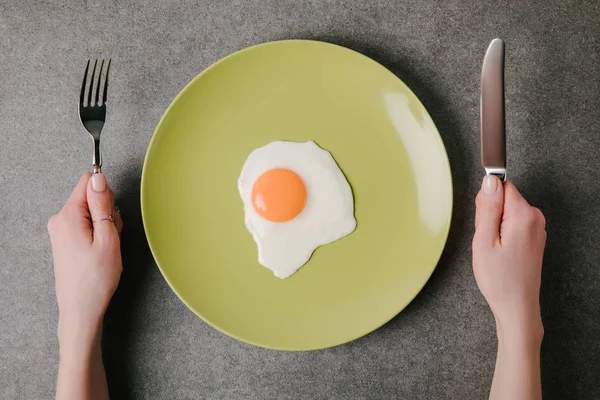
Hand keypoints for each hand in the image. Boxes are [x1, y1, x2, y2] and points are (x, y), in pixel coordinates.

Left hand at [48, 173, 122, 342]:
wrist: (81, 308)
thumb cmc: (96, 278)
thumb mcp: (107, 237)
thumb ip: (103, 204)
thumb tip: (99, 177)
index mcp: (68, 215)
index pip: (88, 182)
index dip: (107, 195)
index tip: (112, 215)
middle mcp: (59, 220)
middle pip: (90, 197)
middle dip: (107, 211)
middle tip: (111, 236)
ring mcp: (60, 230)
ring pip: (89, 211)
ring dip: (104, 224)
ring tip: (106, 247)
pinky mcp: (64, 240)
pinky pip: (85, 224)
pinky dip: (97, 233)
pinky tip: (100, 251)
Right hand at [473, 176, 545, 339]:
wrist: (516, 306)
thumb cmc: (500, 279)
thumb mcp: (483, 241)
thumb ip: (486, 207)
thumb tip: (489, 181)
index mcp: (524, 215)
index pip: (500, 186)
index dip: (485, 203)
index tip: (483, 223)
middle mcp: (535, 218)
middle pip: (503, 199)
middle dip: (489, 215)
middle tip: (487, 240)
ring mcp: (536, 228)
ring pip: (506, 212)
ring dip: (494, 227)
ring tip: (493, 249)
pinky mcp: (533, 237)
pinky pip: (511, 223)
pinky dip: (501, 235)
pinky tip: (499, 252)